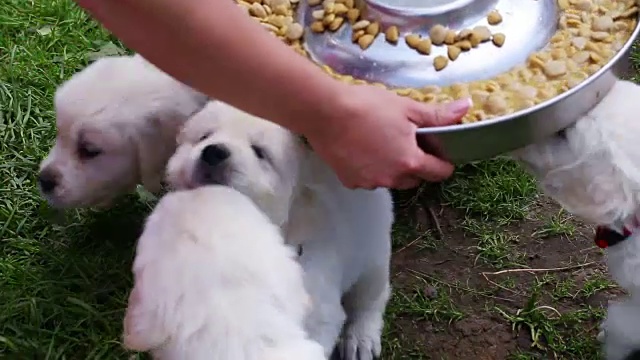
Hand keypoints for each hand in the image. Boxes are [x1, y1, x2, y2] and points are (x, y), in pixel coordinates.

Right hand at [303, 83, 470, 189]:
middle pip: (415, 178)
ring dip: (393, 167)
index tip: (439, 150)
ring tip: (381, 142)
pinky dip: (370, 168)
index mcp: (410, 161)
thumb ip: (437, 116)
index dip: (443, 161)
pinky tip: (362, 148)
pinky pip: (369, 179)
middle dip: (416, 164)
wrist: (324, 112)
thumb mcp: (406, 108)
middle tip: (407, 140)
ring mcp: (370, 182)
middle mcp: (392, 178)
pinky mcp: (350, 181)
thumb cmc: (366, 106)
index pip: (439, 172)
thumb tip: (465, 109)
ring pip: (391, 180)